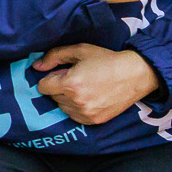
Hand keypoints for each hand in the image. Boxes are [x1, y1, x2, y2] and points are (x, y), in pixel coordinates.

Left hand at [33, 44, 160, 125]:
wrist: (135, 74)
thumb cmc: (106, 60)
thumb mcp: (79, 51)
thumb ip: (54, 56)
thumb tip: (36, 66)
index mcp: (71, 84)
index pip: (43, 87)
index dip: (51, 79)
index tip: (62, 74)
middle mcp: (77, 101)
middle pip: (52, 97)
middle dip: (60, 87)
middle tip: (78, 79)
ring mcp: (86, 113)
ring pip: (62, 107)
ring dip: (67, 99)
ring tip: (85, 88)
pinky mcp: (94, 121)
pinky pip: (74, 116)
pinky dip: (77, 108)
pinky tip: (90, 97)